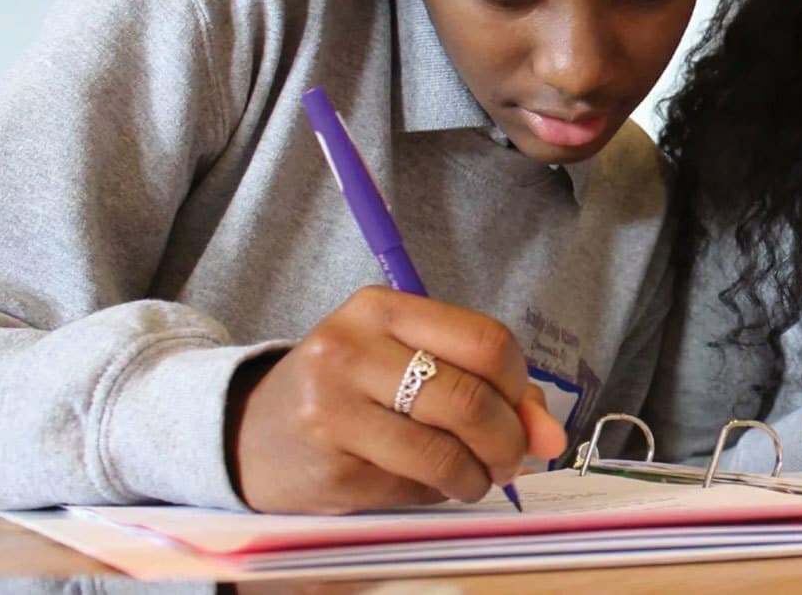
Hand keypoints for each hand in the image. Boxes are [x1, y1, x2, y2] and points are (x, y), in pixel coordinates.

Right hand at [227, 286, 567, 512]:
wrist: (251, 432)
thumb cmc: (349, 389)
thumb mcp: (408, 359)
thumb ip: (488, 385)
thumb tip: (550, 434)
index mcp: (382, 309)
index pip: (486, 342)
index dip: (519, 385)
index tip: (521, 410)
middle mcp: (352, 351)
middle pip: (469, 400)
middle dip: (508, 440)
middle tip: (511, 458)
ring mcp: (333, 411)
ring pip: (444, 453)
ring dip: (479, 476)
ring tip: (477, 477)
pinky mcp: (328, 468)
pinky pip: (412, 487)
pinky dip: (439, 492)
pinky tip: (430, 484)